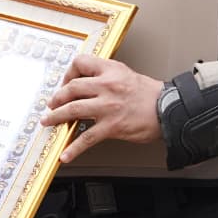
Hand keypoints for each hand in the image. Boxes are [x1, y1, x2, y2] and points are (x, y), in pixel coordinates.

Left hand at [39, 54, 163, 162]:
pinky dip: (74, 148)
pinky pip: (87, 138)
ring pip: (74, 109)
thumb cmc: (149, 95)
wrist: (169, 110)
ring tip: (48, 122)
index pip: (81, 63)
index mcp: (111, 70)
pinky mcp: (112, 126)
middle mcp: (107, 86)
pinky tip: (65, 154)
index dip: (69, 73)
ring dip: (56, 117)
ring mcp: (108, 107)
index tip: (65, 82)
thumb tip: (85, 82)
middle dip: (57, 97)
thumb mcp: (126, 74)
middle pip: (72, 88)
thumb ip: (105, 75)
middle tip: (51, 104)